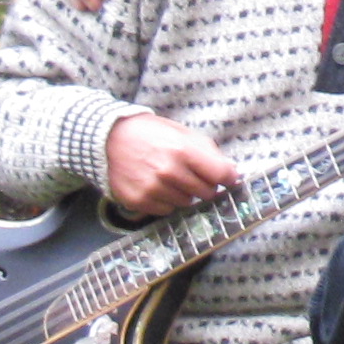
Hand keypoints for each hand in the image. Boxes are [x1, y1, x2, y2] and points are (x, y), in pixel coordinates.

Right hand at [104, 112, 238, 214]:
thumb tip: (233, 173)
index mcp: (182, 150)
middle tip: (192, 174)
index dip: (229, 177)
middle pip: (207, 192)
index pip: (221, 174)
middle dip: (205, 184)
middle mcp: (168, 172)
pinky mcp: (139, 202)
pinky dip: (166, 201)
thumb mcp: (183, 133)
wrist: (110, 140)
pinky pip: (167, 210)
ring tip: (171, 177)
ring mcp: (153, 189)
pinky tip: (157, 185)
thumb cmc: (152, 134)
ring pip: (188, 203)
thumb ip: (209, 152)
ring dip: (185, 193)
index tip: (229, 178)